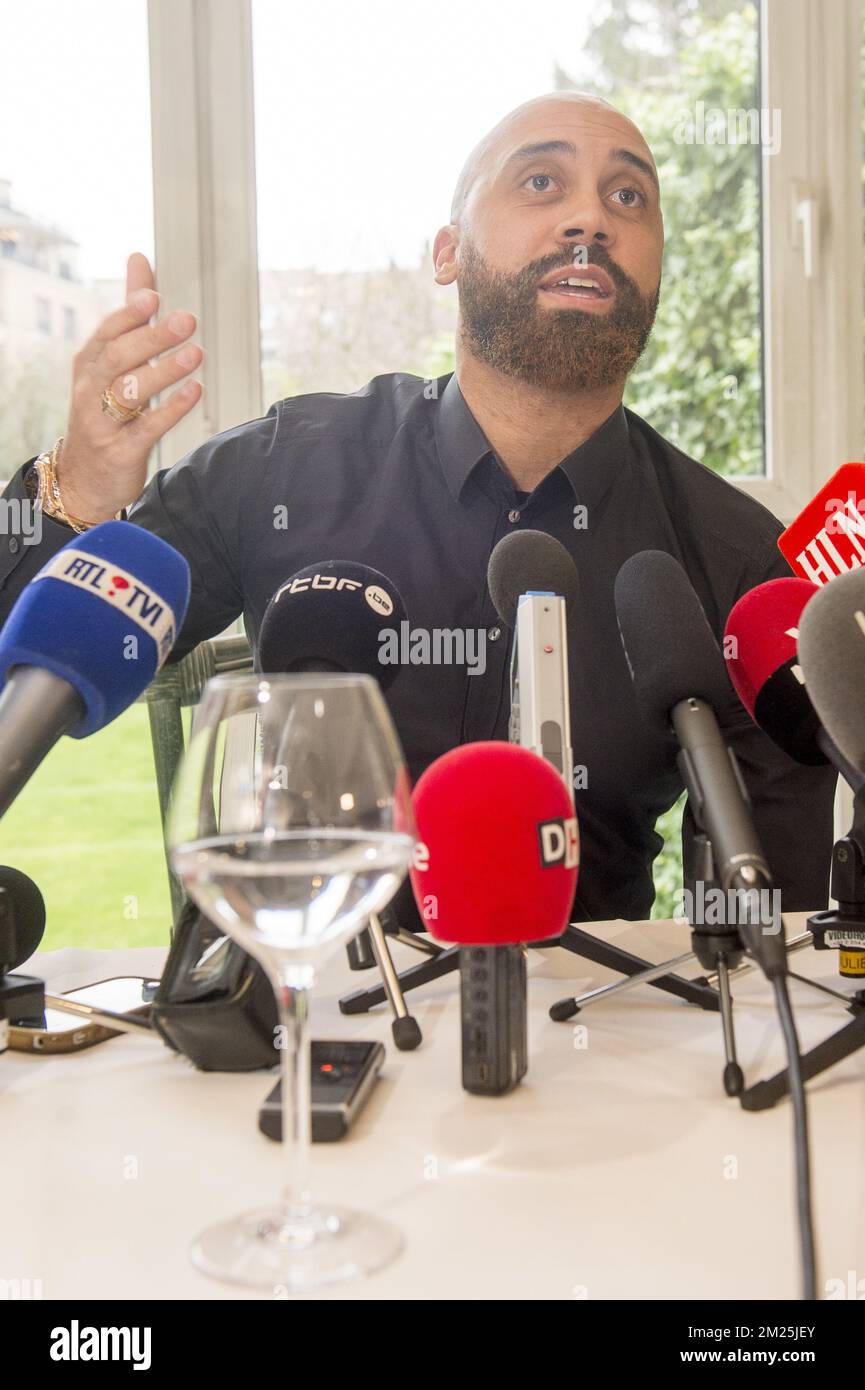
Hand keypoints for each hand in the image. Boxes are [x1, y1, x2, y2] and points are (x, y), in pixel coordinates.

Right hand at [56, 252, 203, 522]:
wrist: (84, 478)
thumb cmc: (104, 410)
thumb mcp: (111, 363)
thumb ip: (131, 314)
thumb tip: (140, 258)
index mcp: (89, 365)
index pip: (107, 334)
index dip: (128, 315)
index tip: (153, 296)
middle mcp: (91, 390)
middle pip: (119, 358)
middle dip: (152, 338)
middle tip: (187, 320)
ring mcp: (104, 422)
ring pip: (130, 392)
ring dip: (165, 372)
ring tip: (197, 354)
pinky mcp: (122, 451)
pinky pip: (147, 428)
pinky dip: (172, 409)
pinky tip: (196, 391)